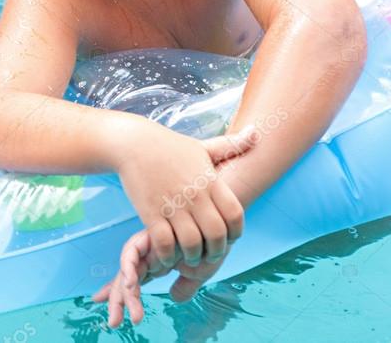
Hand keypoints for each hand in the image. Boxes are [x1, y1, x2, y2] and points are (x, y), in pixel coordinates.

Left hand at [92, 231, 230, 327]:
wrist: (221, 221)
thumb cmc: (211, 245)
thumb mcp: (198, 272)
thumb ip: (185, 286)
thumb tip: (174, 298)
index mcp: (156, 264)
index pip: (135, 283)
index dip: (122, 298)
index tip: (114, 316)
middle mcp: (149, 255)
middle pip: (125, 278)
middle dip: (119, 300)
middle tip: (114, 323)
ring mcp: (148, 244)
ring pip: (127, 269)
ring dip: (125, 290)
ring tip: (125, 310)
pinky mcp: (150, 234)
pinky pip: (133, 250)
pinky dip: (129, 265)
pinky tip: (130, 282)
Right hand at [114, 124, 253, 275]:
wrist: (133, 144)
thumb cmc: (169, 146)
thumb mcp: (203, 146)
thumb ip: (231, 145)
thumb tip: (257, 132)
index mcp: (210, 181)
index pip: (235, 215)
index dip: (236, 232)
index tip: (228, 238)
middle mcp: (194, 195)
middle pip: (215, 234)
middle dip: (215, 251)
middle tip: (209, 255)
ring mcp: (172, 205)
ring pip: (191, 242)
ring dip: (192, 256)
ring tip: (189, 257)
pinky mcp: (150, 212)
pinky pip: (164, 242)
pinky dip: (167, 255)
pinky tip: (167, 256)